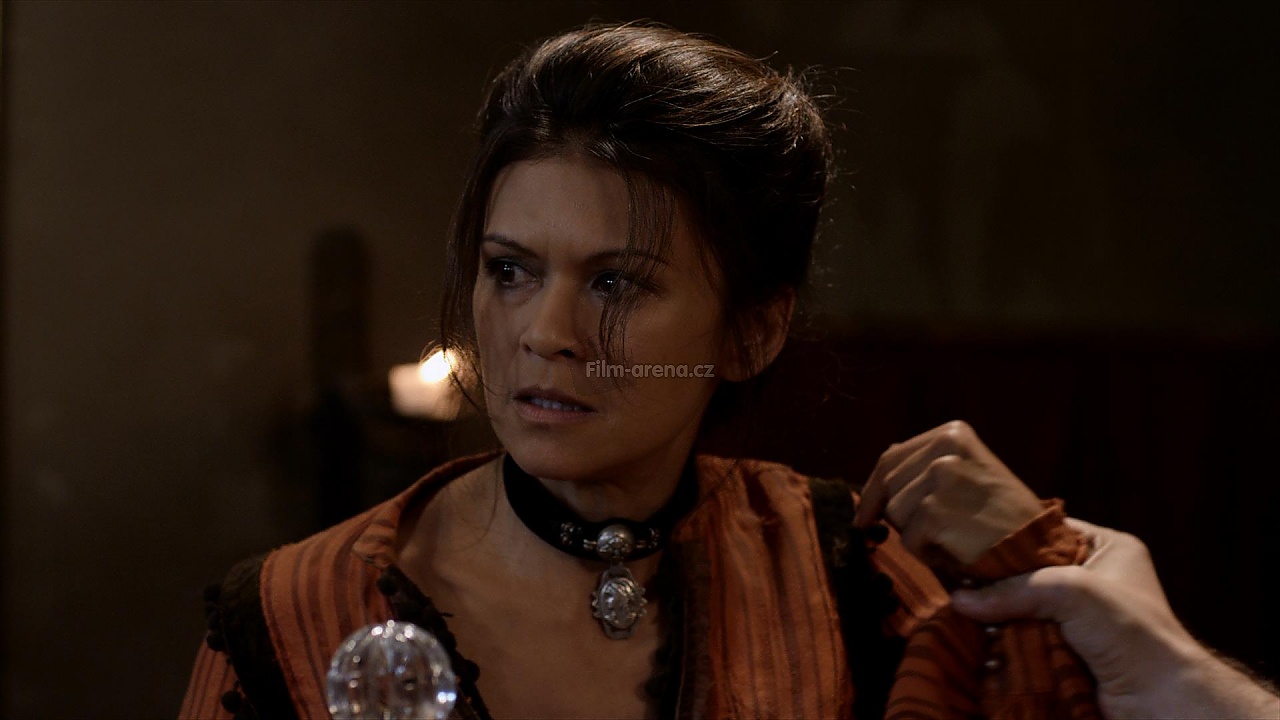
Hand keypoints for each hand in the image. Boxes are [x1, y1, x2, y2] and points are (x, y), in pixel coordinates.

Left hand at [853, 420, 1043, 567]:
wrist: (1039, 546)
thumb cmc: (1001, 515)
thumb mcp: (967, 472)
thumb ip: (925, 466)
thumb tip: (880, 471)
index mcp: (952, 433)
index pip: (890, 459)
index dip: (873, 491)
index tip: (865, 516)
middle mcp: (944, 449)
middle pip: (886, 487)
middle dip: (899, 515)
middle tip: (936, 530)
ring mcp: (939, 478)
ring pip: (894, 515)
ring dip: (916, 535)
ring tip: (954, 535)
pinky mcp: (935, 512)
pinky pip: (908, 540)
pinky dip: (927, 553)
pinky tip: (958, 548)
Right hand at [951, 518, 1279, 718]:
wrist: (1160, 700)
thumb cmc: (1130, 632)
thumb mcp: (1071, 591)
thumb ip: (1014, 589)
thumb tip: (961, 600)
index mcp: (1107, 548)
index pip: (1047, 531)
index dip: (1010, 536)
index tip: (970, 540)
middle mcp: (1095, 580)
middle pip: (1030, 572)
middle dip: (998, 581)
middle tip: (959, 579)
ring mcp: (1081, 619)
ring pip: (1024, 608)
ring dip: (999, 616)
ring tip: (962, 610)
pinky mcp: (1069, 651)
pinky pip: (1027, 639)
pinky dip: (1007, 642)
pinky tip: (979, 638)